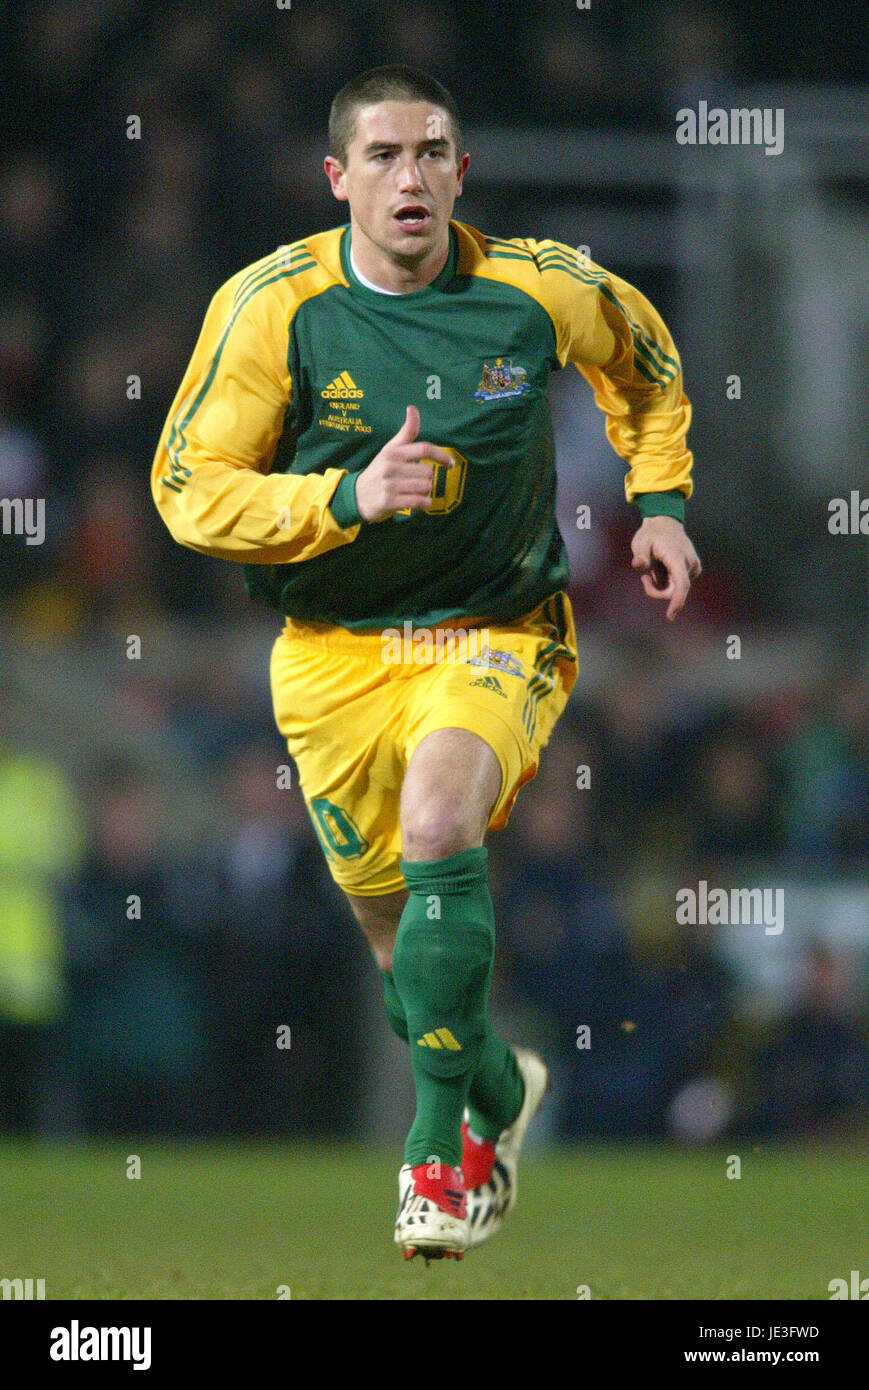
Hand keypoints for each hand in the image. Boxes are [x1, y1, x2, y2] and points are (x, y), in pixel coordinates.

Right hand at [354, 405, 454, 521]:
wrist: (357, 495)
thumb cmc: (379, 470)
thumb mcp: (390, 449)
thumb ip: (406, 432)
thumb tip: (412, 408)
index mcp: (393, 452)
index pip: (424, 449)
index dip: (442, 456)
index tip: (450, 464)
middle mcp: (391, 466)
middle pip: (428, 472)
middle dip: (428, 479)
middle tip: (418, 482)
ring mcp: (389, 484)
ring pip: (425, 487)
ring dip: (426, 492)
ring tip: (416, 492)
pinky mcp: (389, 501)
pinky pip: (418, 501)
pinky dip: (424, 503)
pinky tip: (420, 502)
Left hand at [631, 514, 701, 620]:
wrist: (665, 523)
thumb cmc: (651, 534)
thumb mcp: (640, 542)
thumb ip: (640, 554)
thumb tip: (638, 564)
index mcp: (677, 558)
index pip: (682, 584)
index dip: (677, 601)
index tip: (670, 615)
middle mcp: (689, 563)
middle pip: (675, 590)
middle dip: (658, 591)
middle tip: (643, 579)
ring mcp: (693, 566)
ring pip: (676, 588)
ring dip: (662, 584)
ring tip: (653, 567)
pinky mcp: (693, 569)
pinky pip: (679, 584)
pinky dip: (667, 581)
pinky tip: (662, 567)